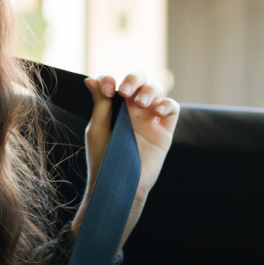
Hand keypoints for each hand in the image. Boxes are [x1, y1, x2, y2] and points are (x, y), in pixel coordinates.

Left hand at [77, 71, 179, 249]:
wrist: (117, 185)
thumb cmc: (103, 159)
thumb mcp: (98, 129)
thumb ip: (100, 104)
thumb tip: (91, 79)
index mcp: (114, 108)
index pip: (116, 83)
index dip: (111, 79)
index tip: (105, 88)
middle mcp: (132, 111)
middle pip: (140, 81)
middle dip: (134, 79)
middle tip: (125, 91)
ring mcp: (149, 120)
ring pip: (157, 91)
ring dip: (150, 90)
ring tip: (141, 103)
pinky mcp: (163, 132)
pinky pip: (172, 109)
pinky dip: (167, 103)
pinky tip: (157, 110)